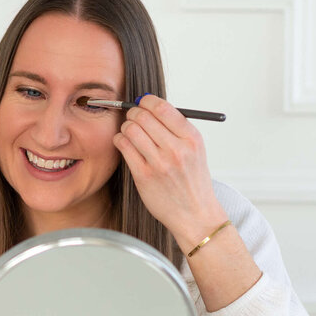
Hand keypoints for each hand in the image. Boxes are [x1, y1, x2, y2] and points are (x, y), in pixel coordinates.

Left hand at [113, 94, 227, 250]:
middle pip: (143, 117)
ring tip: (128, 132)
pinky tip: (124, 143)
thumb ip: (177, 129)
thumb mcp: (195, 150)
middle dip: (133, 113)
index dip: (147, 101)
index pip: (163, 108)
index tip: (142, 102)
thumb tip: (151, 106)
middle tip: (132, 117)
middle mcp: (177, 149)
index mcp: (192, 138)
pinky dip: (119, 140)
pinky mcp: (143, 176)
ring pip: (131, 130)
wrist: (195, 214)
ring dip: (125, 127)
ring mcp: (159, 163)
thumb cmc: (192, 180)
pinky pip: (124, 147)